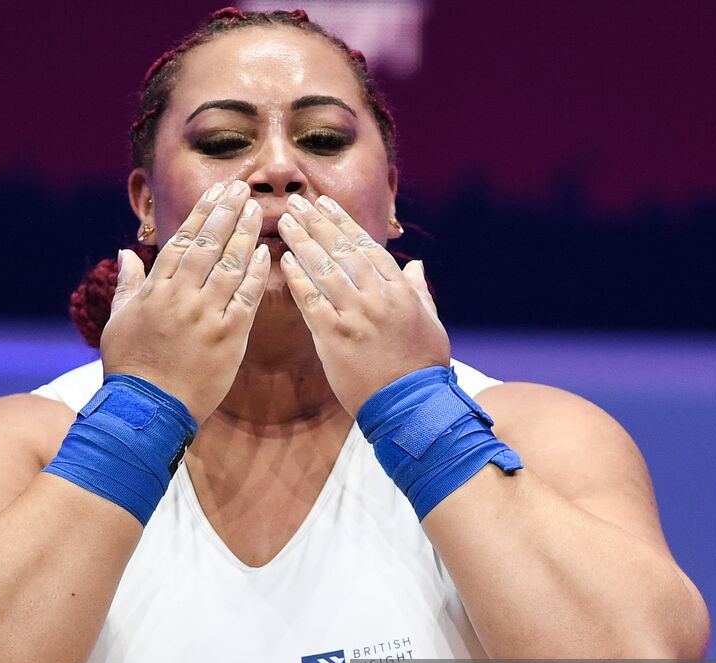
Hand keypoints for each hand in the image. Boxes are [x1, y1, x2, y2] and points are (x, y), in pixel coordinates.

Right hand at [100, 180, 269, 423]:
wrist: (146, 411)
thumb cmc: (129, 368)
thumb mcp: (118, 322)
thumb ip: (127, 284)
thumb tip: (126, 252)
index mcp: (155, 291)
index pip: (182, 241)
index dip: (201, 214)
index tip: (216, 192)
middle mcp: (181, 297)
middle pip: (208, 245)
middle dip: (226, 213)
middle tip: (242, 189)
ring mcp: (206, 317)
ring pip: (230, 266)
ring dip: (244, 235)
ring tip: (256, 211)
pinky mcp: (228, 338)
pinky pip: (246, 299)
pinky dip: (256, 274)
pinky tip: (266, 253)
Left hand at [276, 193, 449, 415]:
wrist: (412, 405)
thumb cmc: (423, 367)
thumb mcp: (431, 323)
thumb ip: (419, 292)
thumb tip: (415, 266)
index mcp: (400, 291)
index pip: (367, 247)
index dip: (344, 223)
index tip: (326, 205)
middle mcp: (378, 297)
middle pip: (343, 251)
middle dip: (318, 223)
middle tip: (298, 203)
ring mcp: (356, 316)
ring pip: (325, 269)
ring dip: (303, 242)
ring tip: (285, 221)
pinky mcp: (336, 337)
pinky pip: (312, 301)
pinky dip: (298, 279)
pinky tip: (284, 260)